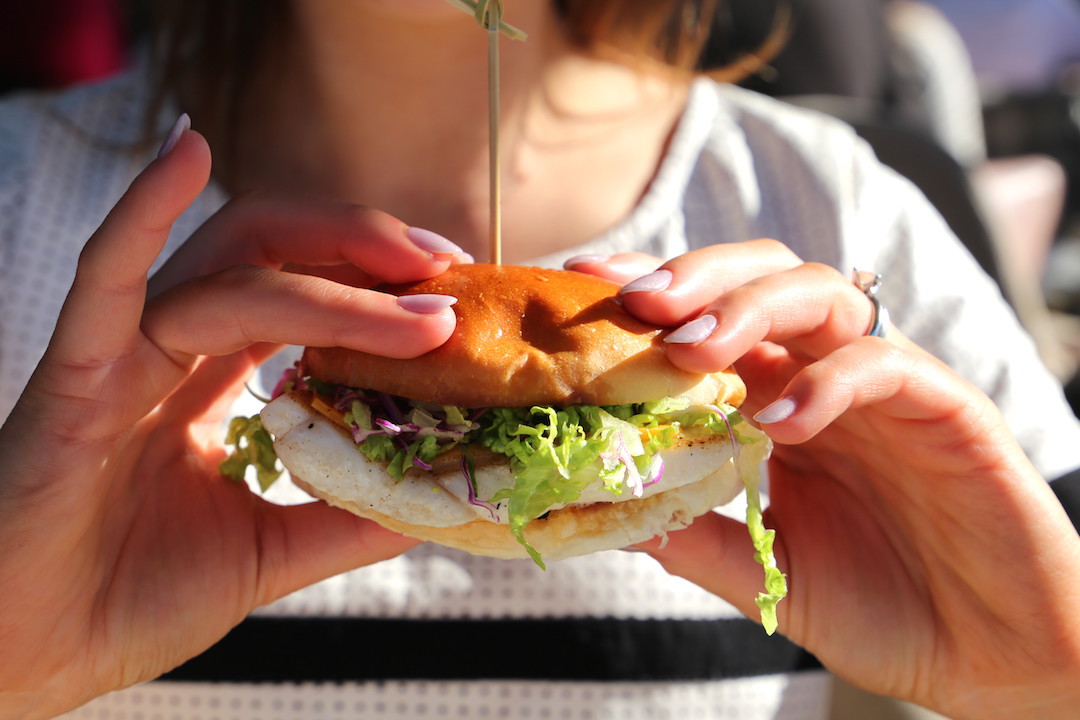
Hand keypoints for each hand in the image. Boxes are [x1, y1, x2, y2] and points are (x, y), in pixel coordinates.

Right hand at [0, 127, 459, 717]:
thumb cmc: (129, 599)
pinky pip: (105, 278)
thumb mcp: (270, 550)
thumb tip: (442, 495)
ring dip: (331, 271)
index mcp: (208, 377)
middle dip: (364, 247)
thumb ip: (348, 516)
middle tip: (444, 268)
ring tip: (414, 275)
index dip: (375, 281)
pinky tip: (187, 148)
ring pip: (231, 273)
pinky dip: (141, 211)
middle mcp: (169, 348)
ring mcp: (122, 354)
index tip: (450, 290)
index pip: (301, 292)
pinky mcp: (74, 378)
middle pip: (273, 251)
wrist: (29, 657)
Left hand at [571, 244, 1079, 718]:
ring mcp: (889, 387)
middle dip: (695, 278)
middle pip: (764, 279)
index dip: (652, 294)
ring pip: (824, 298)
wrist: (993, 656)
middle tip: (632, 300)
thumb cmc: (885, 607)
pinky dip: (828, 382)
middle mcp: (830, 378)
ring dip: (750, 310)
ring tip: (690, 347)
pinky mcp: (948, 410)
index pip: (713, 321)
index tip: (582, 286)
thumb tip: (608, 510)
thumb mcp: (770, 573)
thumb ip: (698, 537)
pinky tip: (781, 420)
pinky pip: (887, 367)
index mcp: (785, 400)